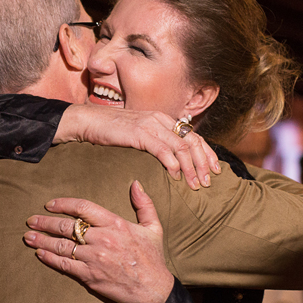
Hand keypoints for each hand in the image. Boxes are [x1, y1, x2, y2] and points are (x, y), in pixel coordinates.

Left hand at [23, 181, 173, 302]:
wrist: (153, 289)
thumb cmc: (153, 258)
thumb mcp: (153, 227)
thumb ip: (144, 203)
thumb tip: (135, 183)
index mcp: (116, 224)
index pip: (83, 208)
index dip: (63, 204)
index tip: (50, 204)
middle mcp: (103, 239)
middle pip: (67, 226)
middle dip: (45, 222)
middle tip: (31, 221)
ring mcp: (94, 258)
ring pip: (62, 246)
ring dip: (42, 240)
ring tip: (28, 237)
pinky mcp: (90, 276)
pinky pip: (65, 265)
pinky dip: (50, 258)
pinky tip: (40, 254)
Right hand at [55, 104, 220, 189]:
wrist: (87, 121)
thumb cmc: (111, 131)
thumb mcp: (138, 134)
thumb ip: (155, 141)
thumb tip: (171, 159)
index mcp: (163, 119)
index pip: (192, 135)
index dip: (207, 153)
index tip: (214, 170)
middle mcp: (160, 119)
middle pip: (192, 141)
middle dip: (203, 163)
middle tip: (207, 181)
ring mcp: (150, 125)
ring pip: (180, 147)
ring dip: (191, 168)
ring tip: (194, 184)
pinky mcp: (139, 133)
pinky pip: (162, 149)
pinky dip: (172, 163)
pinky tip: (176, 176)